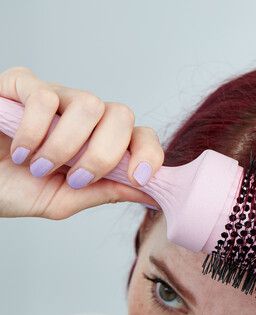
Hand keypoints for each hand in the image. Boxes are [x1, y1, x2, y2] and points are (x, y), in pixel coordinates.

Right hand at [0, 66, 162, 218]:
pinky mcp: (21, 83)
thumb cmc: (13, 188)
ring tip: (39, 166)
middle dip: (104, 154)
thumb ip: (106, 192)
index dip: (149, 153)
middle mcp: (83, 116)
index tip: (138, 177)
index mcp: (100, 142)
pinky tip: (20, 150)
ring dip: (66, 145)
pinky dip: (34, 131)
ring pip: (90, 104)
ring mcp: (56, 97)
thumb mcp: (64, 199)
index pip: (140, 135)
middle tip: (74, 178)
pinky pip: (46, 98)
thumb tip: (151, 194)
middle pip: (122, 115)